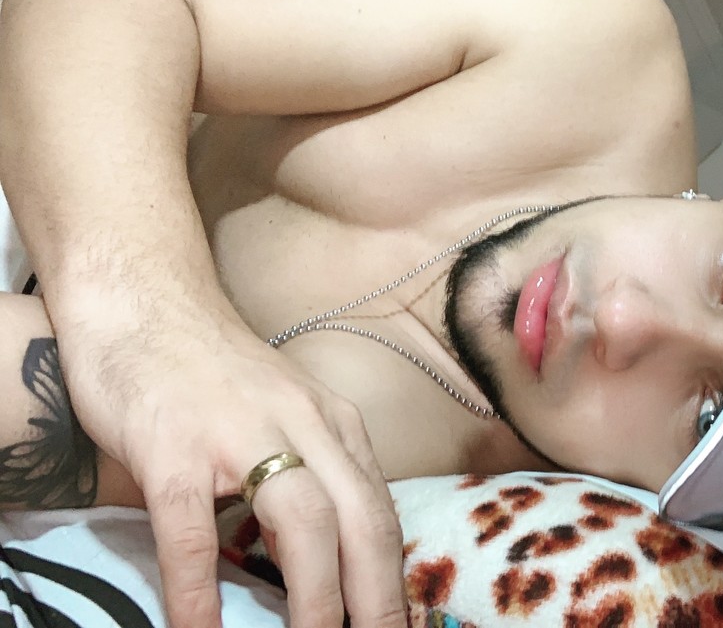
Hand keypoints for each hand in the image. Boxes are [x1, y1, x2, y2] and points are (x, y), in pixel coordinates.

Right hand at [57, 302, 406, 627]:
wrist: (146, 305)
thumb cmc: (217, 373)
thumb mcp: (289, 414)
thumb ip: (315, 471)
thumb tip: (335, 555)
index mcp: (334, 424)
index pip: (379, 510)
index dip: (393, 575)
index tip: (396, 621)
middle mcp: (302, 425)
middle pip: (359, 520)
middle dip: (377, 596)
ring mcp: (237, 433)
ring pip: (302, 524)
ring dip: (316, 600)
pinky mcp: (173, 447)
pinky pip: (193, 530)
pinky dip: (199, 591)